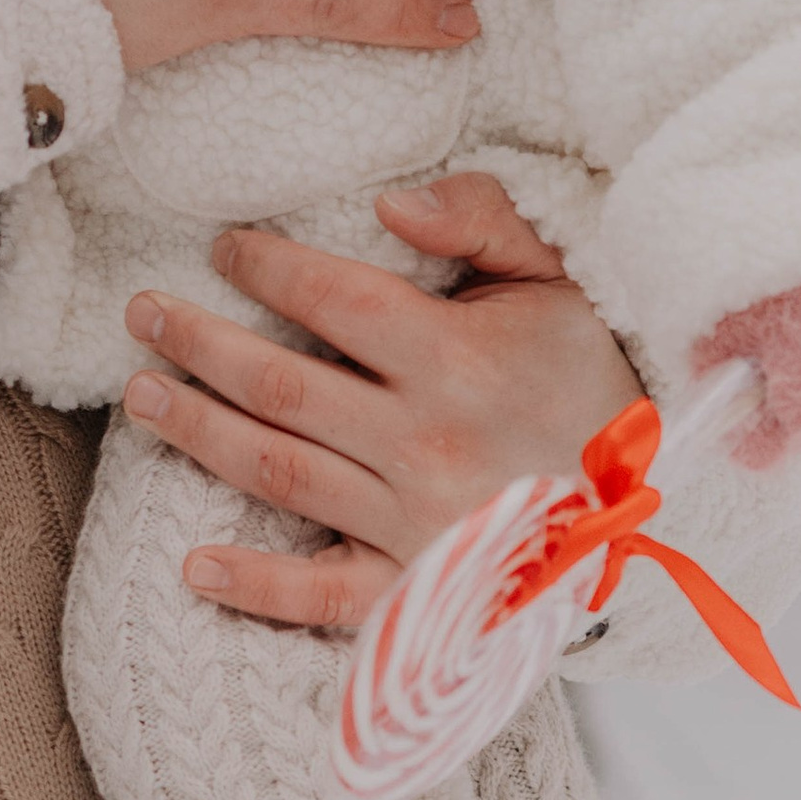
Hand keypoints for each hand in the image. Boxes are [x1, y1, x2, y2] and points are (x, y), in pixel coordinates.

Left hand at [117, 174, 642, 633]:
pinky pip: (321, 596)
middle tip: (142, 313)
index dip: (266, 267)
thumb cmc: (591, 372)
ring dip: (198, 431)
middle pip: (280, 384)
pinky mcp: (416, 591)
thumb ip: (480, 220)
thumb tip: (391, 203)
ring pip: (277, 471)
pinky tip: (193, 565)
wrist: (660, 499)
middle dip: (198, 343)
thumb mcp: (557, 276)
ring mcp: (414, 524)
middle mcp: (425, 443)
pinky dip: (254, 588)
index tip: (223, 248)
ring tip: (140, 396)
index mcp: (457, 360)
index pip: (333, 299)